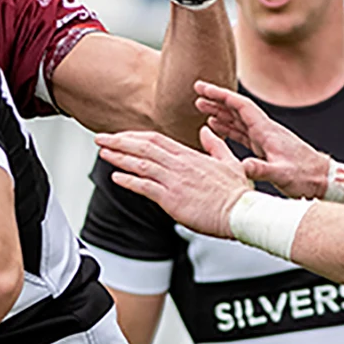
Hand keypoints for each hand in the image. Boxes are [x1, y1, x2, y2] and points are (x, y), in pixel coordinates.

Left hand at [95, 126, 252, 237]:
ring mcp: (175, 181)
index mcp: (191, 156)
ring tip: (103, 153)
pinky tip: (116, 177)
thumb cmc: (237, 192)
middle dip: (119, 141)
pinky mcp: (172, 199)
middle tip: (100, 138)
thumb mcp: (229, 161)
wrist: (242, 212)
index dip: (135, 137)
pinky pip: (145, 187)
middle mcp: (180, 165)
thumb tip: (207, 131)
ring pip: (141, 164)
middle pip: (143, 147)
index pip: (156, 140)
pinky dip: (128, 181)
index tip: (120, 136)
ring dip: (119, 157)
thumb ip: (215, 145)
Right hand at [194, 82, 329, 198]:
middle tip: (197, 93)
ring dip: (220, 112)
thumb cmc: (306, 176)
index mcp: (267, 132)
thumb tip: (241, 166)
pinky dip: (227, 128)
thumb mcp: (282, 174)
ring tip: (201, 107)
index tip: (202, 89)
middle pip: (237, 109)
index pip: (240, 106)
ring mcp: (265, 138)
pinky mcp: (265, 148)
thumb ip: (261, 169)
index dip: (220, 96)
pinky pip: (242, 133)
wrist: (323, 179)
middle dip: (216, 100)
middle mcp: (265, 131)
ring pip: (238, 120)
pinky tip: (216, 127)